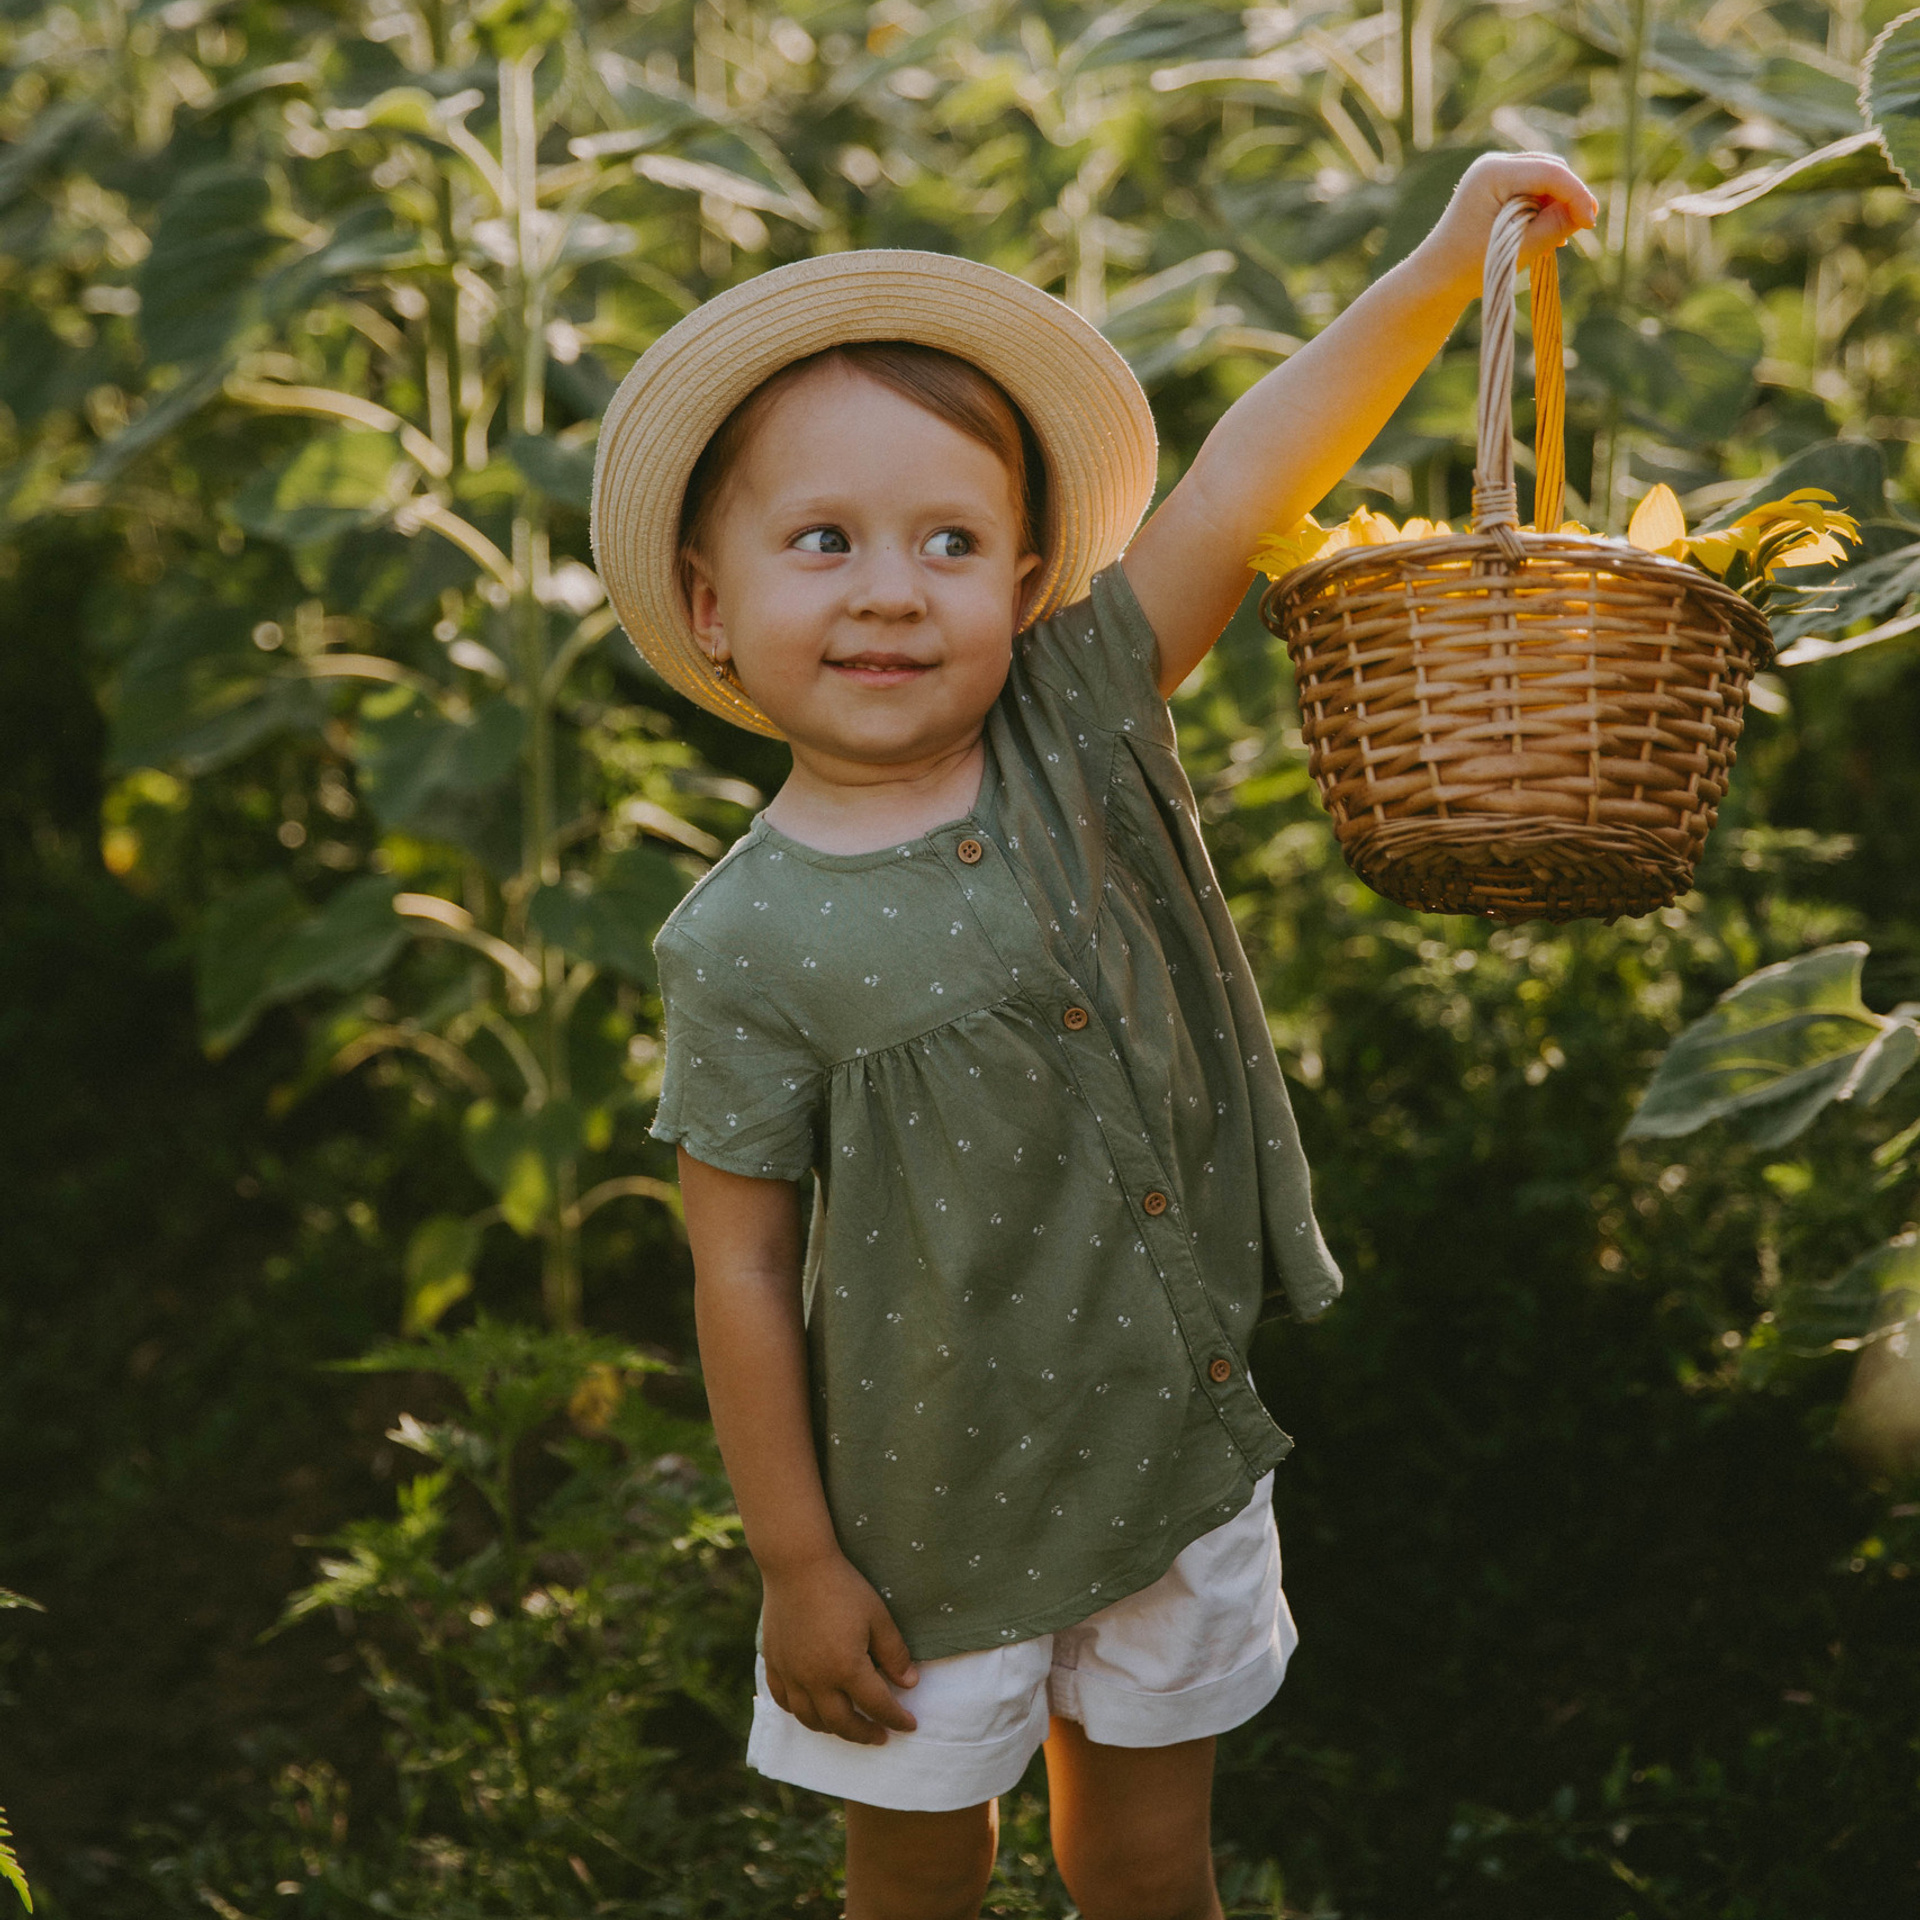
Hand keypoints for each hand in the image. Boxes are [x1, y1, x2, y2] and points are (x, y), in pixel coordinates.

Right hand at [760, 1548, 919, 1745]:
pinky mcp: (775, 1664)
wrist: (797, 1565)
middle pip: (843, 1723)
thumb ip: (894, 1654)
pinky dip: (801, 1712)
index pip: (877, 1706)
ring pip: (811, 1719)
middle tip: (880, 1736)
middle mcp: (816, 1680)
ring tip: (848, 1726)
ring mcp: (792, 1674)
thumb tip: (909, 1684)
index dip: (897, 1719)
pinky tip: (812, 1709)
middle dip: (865, 1734)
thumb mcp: (878, 1616)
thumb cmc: (843, 1586)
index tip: (910, 1725)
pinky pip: (785, 1701)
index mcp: (847, 1668)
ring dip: (833, 1729)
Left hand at [1416, 152, 1599, 301]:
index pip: (1550, 172)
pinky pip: (1533, 190)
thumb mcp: (1517, 248)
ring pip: (1545, 180)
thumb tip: (1587, 212)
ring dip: (1558, 206)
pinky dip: (1544, 210)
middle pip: (1550, 170)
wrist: (1435, 277)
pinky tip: (1548, 237)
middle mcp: (1493, 165)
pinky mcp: (1498, 188)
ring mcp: (1494, 174)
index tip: (1590, 223)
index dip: (1576, 194)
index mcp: (1492, 173)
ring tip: (1558, 241)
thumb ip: (1554, 227)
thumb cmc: (1467, 266)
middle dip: (1569, 197)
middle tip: (1582, 229)